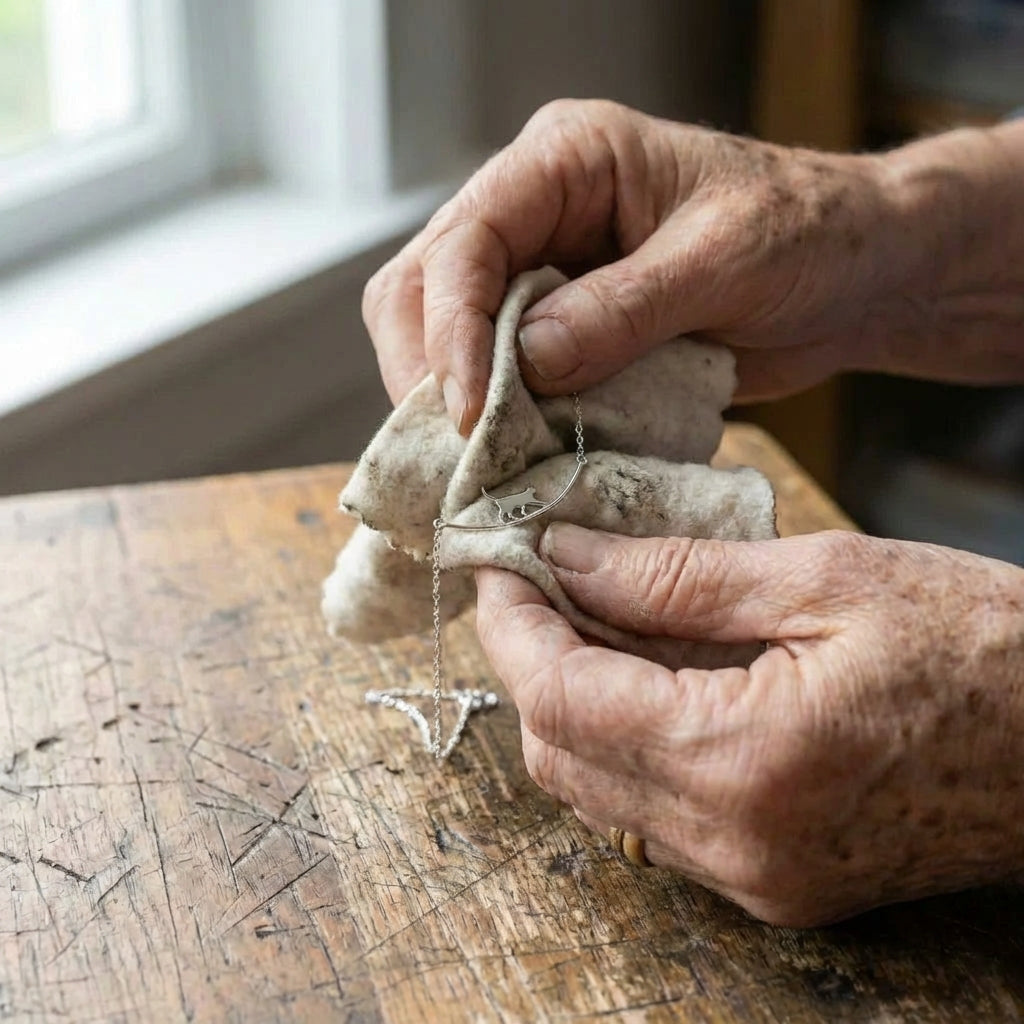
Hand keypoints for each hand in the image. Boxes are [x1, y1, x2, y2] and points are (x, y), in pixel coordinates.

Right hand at [362, 100, 1023, 433]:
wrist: (852, 276)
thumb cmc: (807, 235)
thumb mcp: (724, 260)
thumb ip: (623, 308)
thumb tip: (525, 363)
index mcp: (565, 160)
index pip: (466, 240)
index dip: (451, 329)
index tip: (469, 412)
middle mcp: (535, 212)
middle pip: (424, 288)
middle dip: (428, 373)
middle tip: (454, 454)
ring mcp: (541, 275)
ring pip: (445, 339)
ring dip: (454, 407)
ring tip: (477, 469)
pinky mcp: (560, 334)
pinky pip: (500, 380)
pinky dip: (500, 426)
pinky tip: (513, 465)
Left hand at [475, 524, 1023, 925]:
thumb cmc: (984, 645)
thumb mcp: (825, 579)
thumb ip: (676, 576)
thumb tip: (567, 555)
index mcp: (747, 761)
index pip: (561, 698)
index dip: (512, 624)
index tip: (498, 560)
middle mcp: (738, 843)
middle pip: (560, 755)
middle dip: (530, 660)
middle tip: (538, 578)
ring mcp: (756, 877)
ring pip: (596, 791)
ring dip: (573, 700)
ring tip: (590, 612)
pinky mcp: (776, 880)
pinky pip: (652, 813)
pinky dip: (626, 740)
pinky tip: (647, 672)